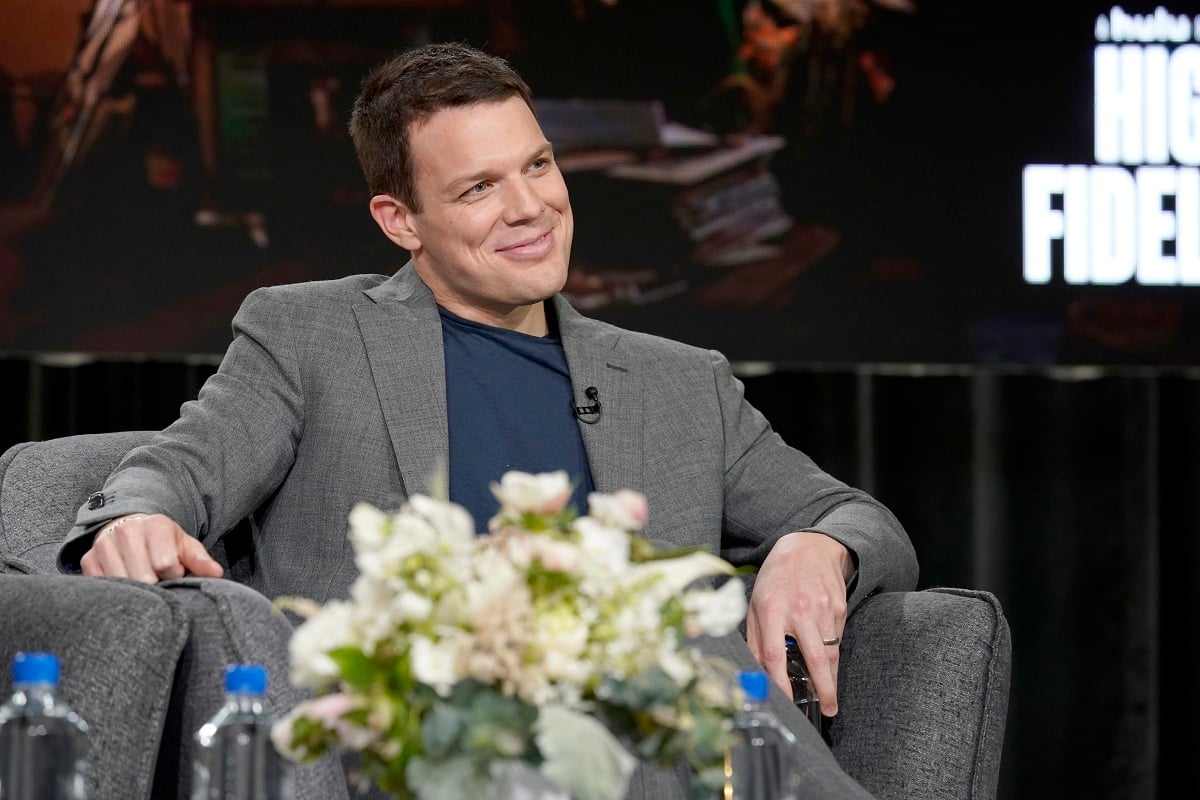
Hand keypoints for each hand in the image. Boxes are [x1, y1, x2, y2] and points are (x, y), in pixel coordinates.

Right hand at [79, 513, 223, 584]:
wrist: (130, 528)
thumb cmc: (164, 543)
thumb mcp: (185, 547)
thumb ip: (201, 560)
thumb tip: (217, 574)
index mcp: (156, 526)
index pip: (165, 564)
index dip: (173, 575)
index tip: (173, 572)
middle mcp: (127, 531)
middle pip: (144, 577)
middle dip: (155, 584)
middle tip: (157, 578)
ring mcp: (104, 545)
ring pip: (123, 584)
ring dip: (136, 589)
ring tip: (143, 578)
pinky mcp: (88, 560)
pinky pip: (103, 587)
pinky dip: (117, 591)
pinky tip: (126, 583)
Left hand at [744, 531, 852, 716]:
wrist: (808, 548)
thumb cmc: (776, 578)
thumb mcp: (755, 603)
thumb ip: (755, 637)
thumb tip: (755, 670)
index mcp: (771, 609)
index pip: (775, 654)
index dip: (780, 683)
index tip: (786, 701)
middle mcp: (799, 610)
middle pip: (814, 657)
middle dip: (823, 688)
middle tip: (828, 710)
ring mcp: (823, 608)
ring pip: (831, 651)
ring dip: (832, 678)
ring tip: (830, 697)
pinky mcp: (839, 607)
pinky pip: (837, 637)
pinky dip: (832, 652)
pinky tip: (827, 659)